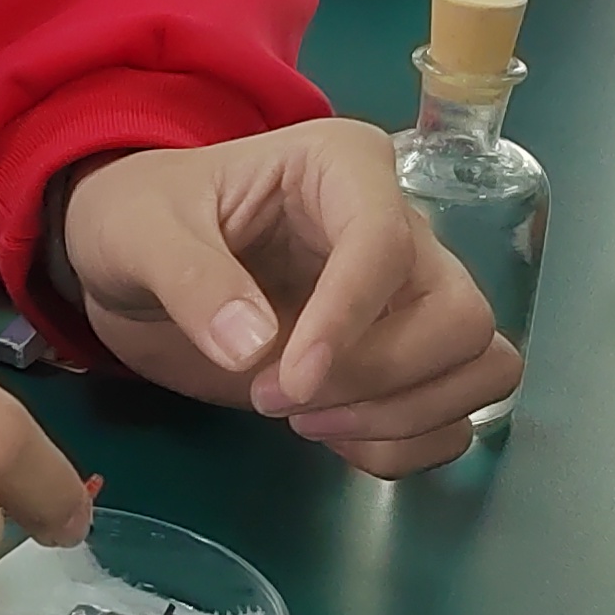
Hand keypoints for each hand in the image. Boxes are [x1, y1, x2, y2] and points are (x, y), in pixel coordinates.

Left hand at [57, 120, 515, 473]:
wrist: (135, 263)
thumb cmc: (141, 222)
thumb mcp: (139, 234)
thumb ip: (192, 279)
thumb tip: (255, 347)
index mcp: (343, 169)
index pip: (387, 243)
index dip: (349, 320)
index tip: (285, 382)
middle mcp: (399, 228)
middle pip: (460, 316)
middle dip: (381, 376)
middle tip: (278, 399)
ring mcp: (409, 298)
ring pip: (479, 366)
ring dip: (403, 416)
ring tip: (303, 423)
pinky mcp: (402, 359)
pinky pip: (454, 415)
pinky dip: (405, 445)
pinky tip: (331, 437)